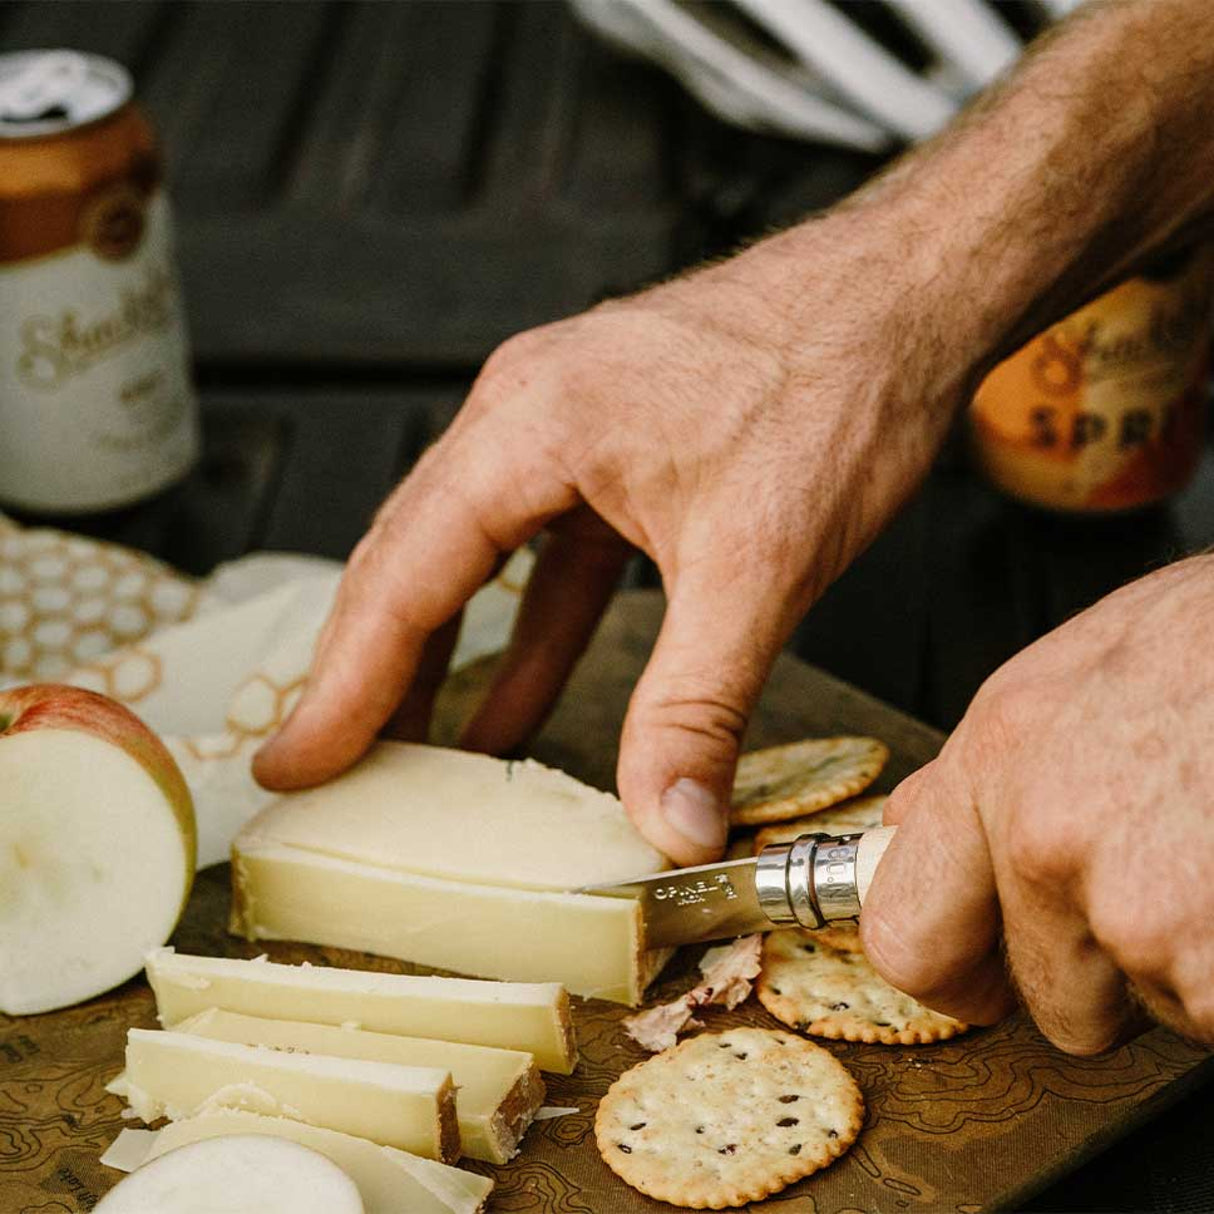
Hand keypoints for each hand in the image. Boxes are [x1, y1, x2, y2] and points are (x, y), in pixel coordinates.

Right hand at [253, 210, 964, 863]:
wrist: (907, 294)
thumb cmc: (836, 383)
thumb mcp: (759, 562)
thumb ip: (698, 700)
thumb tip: (665, 822)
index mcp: (527, 428)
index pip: (404, 577)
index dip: (343, 683)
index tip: (294, 759)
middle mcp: (523, 416)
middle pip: (412, 560)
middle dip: (367, 671)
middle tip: (323, 763)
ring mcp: (565, 427)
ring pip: (470, 557)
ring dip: (439, 654)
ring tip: (401, 747)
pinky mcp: (612, 450)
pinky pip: (543, 552)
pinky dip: (524, 629)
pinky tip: (510, 699)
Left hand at [862, 556, 1213, 1051]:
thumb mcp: (1068, 674)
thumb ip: (980, 770)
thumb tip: (906, 828)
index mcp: (996, 764)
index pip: (906, 932)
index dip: (952, 971)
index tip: (983, 976)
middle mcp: (1047, 840)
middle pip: (1054, 1001)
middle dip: (1107, 975)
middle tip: (1170, 895)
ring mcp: (1143, 911)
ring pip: (1162, 1006)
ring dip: (1198, 962)